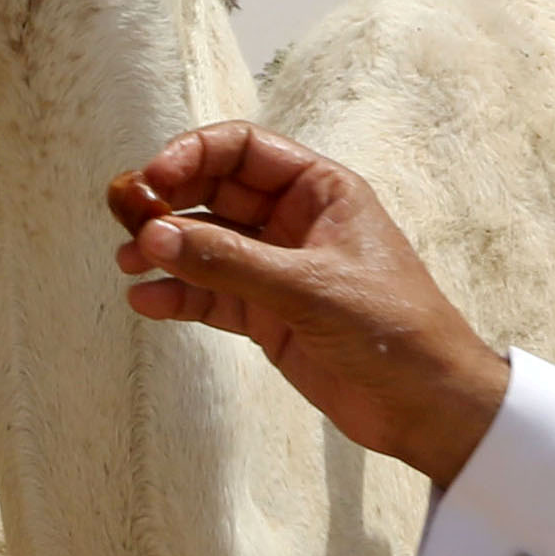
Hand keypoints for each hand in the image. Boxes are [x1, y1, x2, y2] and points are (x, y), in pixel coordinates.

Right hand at [108, 123, 509, 482]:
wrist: (428, 405)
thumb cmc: (394, 329)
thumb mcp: (310, 288)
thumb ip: (230, 262)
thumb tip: (155, 236)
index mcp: (321, 190)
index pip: (243, 150)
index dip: (193, 155)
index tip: (153, 179)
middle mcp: (295, 222)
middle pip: (214, 193)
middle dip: (169, 204)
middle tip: (127, 220)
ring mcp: (277, 270)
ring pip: (206, 246)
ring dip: (165, 252)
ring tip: (127, 264)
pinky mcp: (267, 316)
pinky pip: (211, 295)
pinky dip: (178, 296)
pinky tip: (147, 303)